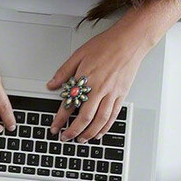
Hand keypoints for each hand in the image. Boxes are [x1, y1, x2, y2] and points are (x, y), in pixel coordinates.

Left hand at [47, 17, 154, 140]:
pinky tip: (99, 133)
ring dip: (89, 133)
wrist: (129, 41)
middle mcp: (99, 89)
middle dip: (74, 131)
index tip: (54, 127)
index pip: (70, 104)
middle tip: (65, 138)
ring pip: (100, 120)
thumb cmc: (106, 45)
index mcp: (86, 79)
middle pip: (85, 117)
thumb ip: (64, 72)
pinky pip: (113, 116)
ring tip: (81, 139)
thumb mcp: (79, 54)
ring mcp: (112, 93)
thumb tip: (51, 85)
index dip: (60, 119)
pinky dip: (105, 127)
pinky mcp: (121, 94)